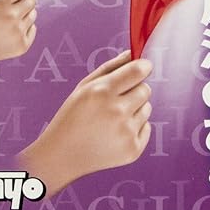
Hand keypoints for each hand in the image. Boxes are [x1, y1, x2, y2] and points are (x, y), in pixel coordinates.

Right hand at [19, 50, 152, 195]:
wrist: (61, 155)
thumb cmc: (72, 116)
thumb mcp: (85, 85)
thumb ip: (112, 66)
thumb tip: (135, 53)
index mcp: (102, 92)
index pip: (139, 70)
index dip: (143, 67)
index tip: (142, 68)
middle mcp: (117, 112)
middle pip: (146, 89)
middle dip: (135, 90)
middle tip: (118, 99)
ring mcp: (126, 133)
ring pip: (148, 108)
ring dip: (135, 110)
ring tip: (113, 119)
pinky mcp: (133, 150)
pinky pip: (147, 127)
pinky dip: (136, 128)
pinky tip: (115, 133)